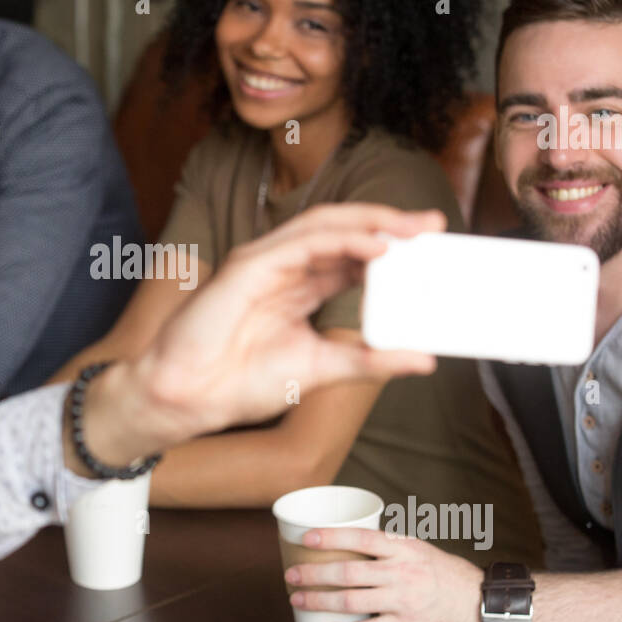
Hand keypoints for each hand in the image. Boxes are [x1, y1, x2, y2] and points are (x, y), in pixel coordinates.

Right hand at [132, 202, 444, 441]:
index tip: (432, 247)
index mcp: (298, 287)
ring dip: (371, 223)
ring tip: (412, 229)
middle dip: (390, 223)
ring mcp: (264, 261)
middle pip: (343, 230)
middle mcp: (283, 267)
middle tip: (433, 224)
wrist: (188, 398)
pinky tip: (376, 246)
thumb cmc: (239, 382)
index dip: (392, 247)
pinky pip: (302, 243)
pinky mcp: (248, 265)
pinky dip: (342, 239)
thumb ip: (371, 361)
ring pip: (324, 226)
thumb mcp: (322, 370)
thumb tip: (425, 360)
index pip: (351, 255)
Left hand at [285, 527, 483, 621]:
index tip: (306, 537)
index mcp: (402, 548)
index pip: (360, 538)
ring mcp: (402, 600)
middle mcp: (400, 573)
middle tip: (292, 575)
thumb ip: (388, 546)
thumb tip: (352, 539)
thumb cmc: (445, 574)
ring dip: (319, 601)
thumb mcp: (419, 549)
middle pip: (348, 572)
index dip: (331, 537)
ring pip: (352, 601)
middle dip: (314, 573)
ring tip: (298, 599)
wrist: (477, 603)